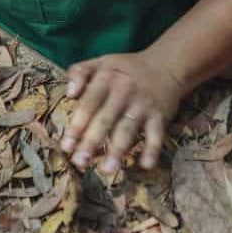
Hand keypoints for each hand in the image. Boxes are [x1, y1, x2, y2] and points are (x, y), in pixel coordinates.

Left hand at [60, 51, 187, 173]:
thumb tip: (69, 94)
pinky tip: (145, 165)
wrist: (165, 65)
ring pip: (128, 130)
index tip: (66, 146)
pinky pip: (156, 135)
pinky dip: (152, 150)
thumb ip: (79, 73)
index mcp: (106, 78)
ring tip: (106, 170)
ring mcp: (142, 105)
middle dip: (91, 142)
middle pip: (105, 120)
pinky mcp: (160, 115)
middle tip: (80, 162)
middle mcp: (123, 92)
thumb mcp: (101, 62)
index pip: (88, 104)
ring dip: (117, 151)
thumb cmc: (126, 69)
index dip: (77, 125)